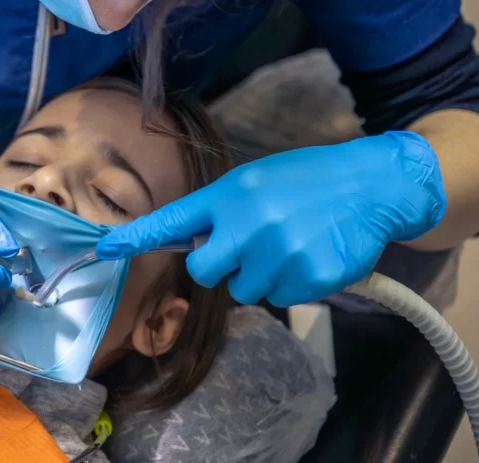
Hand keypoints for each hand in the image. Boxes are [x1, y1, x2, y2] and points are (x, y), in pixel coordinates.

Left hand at [96, 132, 445, 306]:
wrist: (373, 185)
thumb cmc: (306, 181)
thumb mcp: (255, 182)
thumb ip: (220, 211)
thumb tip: (190, 245)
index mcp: (231, 194)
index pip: (174, 219)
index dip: (137, 236)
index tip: (105, 247)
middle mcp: (250, 223)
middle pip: (205, 272)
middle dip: (221, 266)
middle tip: (250, 246)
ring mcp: (281, 252)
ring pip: (246, 290)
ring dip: (263, 274)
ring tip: (291, 243)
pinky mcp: (311, 277)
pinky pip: (283, 296)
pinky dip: (295, 283)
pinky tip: (313, 254)